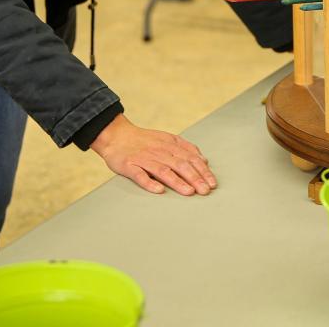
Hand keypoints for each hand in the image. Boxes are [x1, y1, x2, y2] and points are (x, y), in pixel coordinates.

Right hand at [91, 113, 216, 195]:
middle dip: (195, 178)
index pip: (190, 158)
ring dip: (177, 182)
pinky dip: (149, 182)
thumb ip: (185, 148)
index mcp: (169, 144)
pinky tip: (159, 190)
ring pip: (163, 170)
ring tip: (189, 192)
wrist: (116, 135)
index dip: (202, 170)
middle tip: (205, 191)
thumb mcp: (167, 139)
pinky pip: (140, 175)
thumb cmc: (144, 141)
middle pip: (180, 164)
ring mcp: (144, 159)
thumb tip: (204, 160)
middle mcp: (159, 151)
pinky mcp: (129, 165)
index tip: (212, 183)